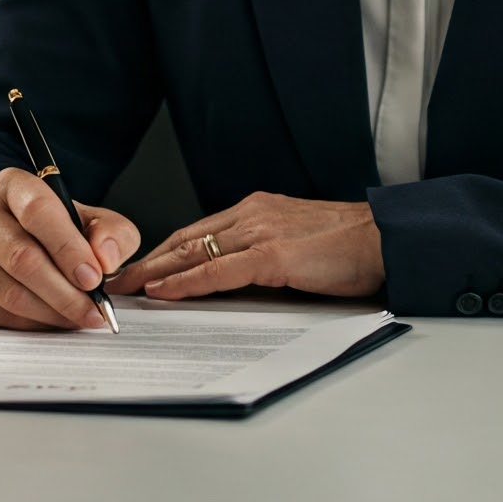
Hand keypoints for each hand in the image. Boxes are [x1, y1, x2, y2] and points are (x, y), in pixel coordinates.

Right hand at [0, 167, 140, 329]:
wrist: (20, 237)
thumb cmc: (59, 229)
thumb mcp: (94, 221)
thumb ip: (113, 232)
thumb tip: (104, 258)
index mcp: (13, 186)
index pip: (38, 212)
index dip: (68, 248)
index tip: (93, 278)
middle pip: (21, 257)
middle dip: (64, 290)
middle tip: (93, 310)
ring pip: (8, 290)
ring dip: (51, 311)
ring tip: (80, 318)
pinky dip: (33, 322)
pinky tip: (55, 320)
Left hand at [113, 193, 384, 301]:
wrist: (386, 238)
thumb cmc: (351, 246)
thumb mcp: (298, 243)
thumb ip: (266, 255)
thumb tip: (237, 281)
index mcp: (258, 210)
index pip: (198, 232)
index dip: (165, 251)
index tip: (140, 267)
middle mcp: (252, 215)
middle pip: (185, 239)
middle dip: (148, 261)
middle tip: (117, 278)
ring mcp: (260, 232)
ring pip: (193, 252)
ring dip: (155, 272)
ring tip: (127, 288)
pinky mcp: (272, 256)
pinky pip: (217, 270)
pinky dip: (186, 281)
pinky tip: (163, 291)